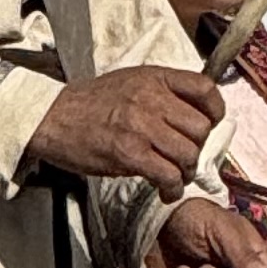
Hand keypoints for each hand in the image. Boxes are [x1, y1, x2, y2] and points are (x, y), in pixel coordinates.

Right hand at [23, 64, 225, 191]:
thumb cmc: (91, 103)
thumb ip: (162, 93)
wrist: (51, 117)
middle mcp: (150, 97)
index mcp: (153, 77)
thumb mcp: (130, 83)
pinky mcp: (128, 152)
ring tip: (173, 175)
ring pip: (188, 154)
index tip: (208, 125)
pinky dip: (172, 188)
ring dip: (185, 172)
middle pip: (201, 128)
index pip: (205, 89)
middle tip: (183, 157)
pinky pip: (168, 175)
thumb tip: (196, 117)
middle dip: (198, 148)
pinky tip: (164, 190)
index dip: (215, 111)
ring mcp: (140, 125)